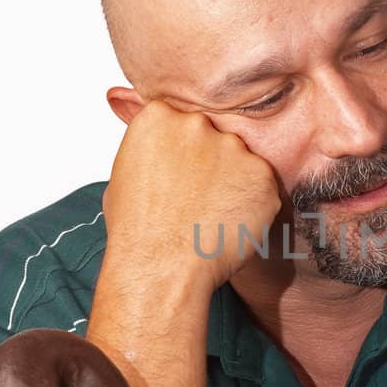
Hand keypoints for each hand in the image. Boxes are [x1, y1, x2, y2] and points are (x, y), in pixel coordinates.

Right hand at [102, 98, 280, 291]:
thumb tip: (162, 149)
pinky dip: (253, 205)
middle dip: (210, 164)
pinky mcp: (262, 175)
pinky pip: (262, 187)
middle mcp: (198, 124)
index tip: (179, 174)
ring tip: (211, 217)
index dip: (182, 152)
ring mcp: (233, 148)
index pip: (179, 122)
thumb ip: (150, 151)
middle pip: (212, 137)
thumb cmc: (137, 232)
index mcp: (158, 118)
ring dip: (233, 184)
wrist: (161, 268)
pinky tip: (230, 225)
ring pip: (240, 161)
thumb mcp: (123, 176)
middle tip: (197, 200)